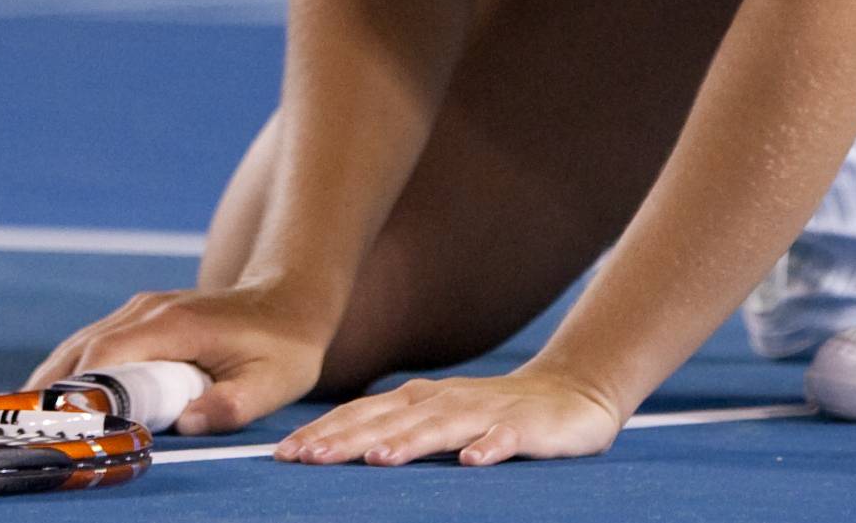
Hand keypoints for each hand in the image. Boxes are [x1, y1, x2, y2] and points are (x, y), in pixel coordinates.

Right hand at [29, 281, 327, 434]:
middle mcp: (148, 310)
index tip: (54, 425)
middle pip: (82, 350)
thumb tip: (187, 423)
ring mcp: (142, 309)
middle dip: (50, 388)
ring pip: (82, 343)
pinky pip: (95, 342)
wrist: (291, 297)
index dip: (79, 392)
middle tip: (21, 431)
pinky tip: (53, 397)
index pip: (109, 357)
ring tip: (25, 419)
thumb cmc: (284, 345)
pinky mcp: (141, 316)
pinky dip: (70, 368)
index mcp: (174, 325)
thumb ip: (231, 405)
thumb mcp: (272, 383)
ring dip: (54, 378)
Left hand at [274, 368, 621, 466]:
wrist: (570, 393)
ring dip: (409, 441)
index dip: (324, 431)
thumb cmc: (491, 414)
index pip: (362, 414)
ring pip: (441, 426)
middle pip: (389, 419)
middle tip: (308, 457)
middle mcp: (445, 400)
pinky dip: (490, 447)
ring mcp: (486, 411)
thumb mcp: (436, 419)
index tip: (285, 453)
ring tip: (377, 459)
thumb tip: (331, 449)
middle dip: (347, 438)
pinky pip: (507, 437)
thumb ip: (394, 430)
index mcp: (418, 400)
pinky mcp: (526, 427)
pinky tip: (473, 462)